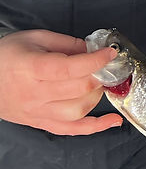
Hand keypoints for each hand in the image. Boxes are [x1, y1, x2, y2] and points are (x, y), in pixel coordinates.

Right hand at [0, 29, 121, 134]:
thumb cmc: (6, 56)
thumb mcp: (35, 38)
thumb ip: (67, 43)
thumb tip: (93, 50)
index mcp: (32, 68)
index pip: (70, 68)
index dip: (95, 60)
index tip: (109, 53)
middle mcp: (34, 93)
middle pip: (77, 90)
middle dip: (98, 77)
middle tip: (104, 68)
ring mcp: (36, 112)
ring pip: (77, 111)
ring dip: (96, 97)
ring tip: (97, 84)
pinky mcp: (39, 123)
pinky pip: (71, 130)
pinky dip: (96, 127)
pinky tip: (113, 121)